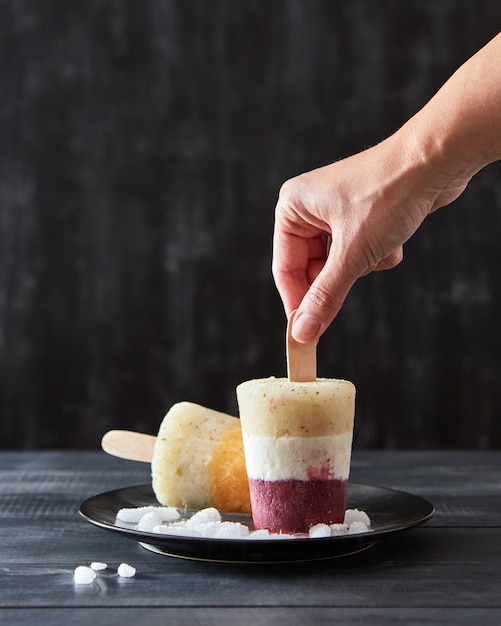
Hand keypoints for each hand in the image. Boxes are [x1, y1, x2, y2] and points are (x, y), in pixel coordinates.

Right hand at [272, 131, 468, 342]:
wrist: (437, 160)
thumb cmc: (389, 194)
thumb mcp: (352, 253)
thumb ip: (325, 295)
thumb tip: (304, 331)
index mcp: (293, 208)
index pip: (285, 268)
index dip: (297, 303)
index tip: (306, 335)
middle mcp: (310, 208)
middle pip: (313, 268)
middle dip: (342, 276)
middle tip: (356, 280)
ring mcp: (337, 211)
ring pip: (340, 263)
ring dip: (364, 264)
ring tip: (382, 245)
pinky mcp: (362, 216)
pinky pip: (360, 252)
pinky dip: (378, 253)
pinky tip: (394, 237)